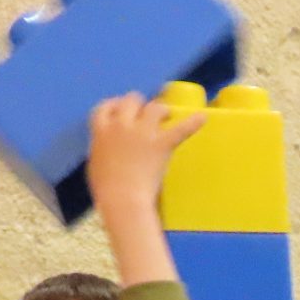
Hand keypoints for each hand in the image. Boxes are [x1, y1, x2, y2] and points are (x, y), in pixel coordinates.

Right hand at [85, 93, 205, 216]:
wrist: (122, 199)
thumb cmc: (106, 188)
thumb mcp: (96, 162)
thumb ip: (102, 146)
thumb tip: (108, 144)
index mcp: (100, 129)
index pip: (106, 107)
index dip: (116, 105)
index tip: (122, 108)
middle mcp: (121, 124)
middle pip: (131, 100)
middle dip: (139, 105)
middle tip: (146, 114)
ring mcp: (142, 132)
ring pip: (154, 107)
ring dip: (161, 110)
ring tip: (167, 116)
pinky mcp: (161, 144)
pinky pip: (180, 130)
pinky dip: (193, 123)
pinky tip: (203, 117)